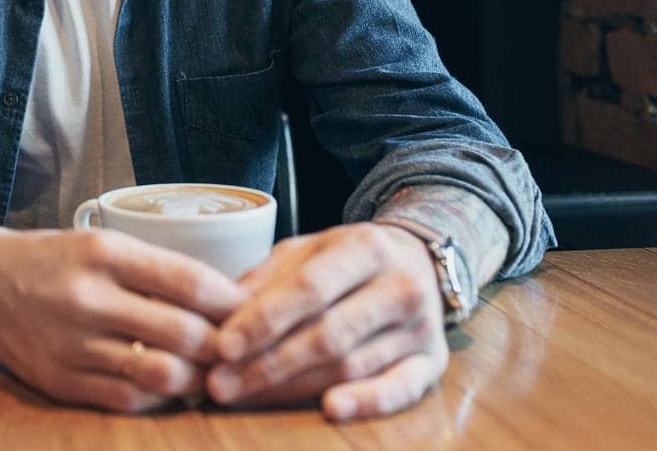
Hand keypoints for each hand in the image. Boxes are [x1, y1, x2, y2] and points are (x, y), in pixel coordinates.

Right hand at [0, 227, 247, 413]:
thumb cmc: (55, 261)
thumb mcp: (103, 243)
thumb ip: (157, 269)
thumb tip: (226, 300)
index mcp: (104, 253)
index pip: (189, 281)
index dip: (232, 302)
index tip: (253, 309)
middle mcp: (88, 297)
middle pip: (183, 333)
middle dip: (224, 346)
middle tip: (240, 348)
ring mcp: (73, 344)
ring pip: (162, 374)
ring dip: (198, 378)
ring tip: (210, 371)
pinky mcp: (61, 381)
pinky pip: (129, 399)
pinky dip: (160, 397)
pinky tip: (170, 386)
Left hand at [205, 223, 448, 420]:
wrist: (420, 262)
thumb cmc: (348, 259)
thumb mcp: (308, 249)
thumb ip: (268, 277)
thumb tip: (221, 311)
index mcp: (366, 247)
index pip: (309, 288)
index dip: (264, 320)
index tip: (222, 346)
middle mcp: (401, 286)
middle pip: (328, 332)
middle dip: (268, 362)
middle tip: (221, 383)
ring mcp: (422, 328)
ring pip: (351, 364)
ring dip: (294, 386)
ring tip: (246, 396)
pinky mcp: (434, 364)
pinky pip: (401, 388)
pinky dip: (368, 402)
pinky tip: (330, 409)